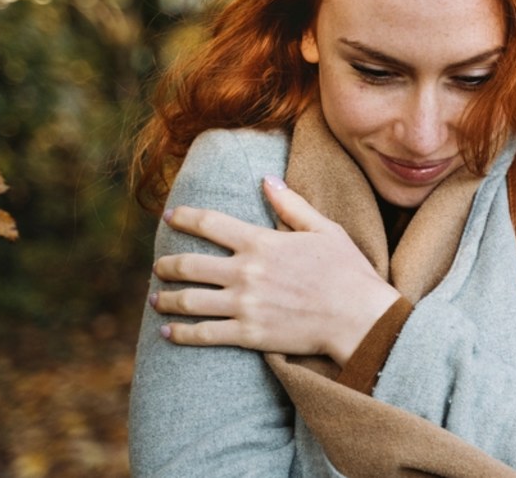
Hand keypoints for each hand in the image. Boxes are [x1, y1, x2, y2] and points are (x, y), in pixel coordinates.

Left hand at [151, 176, 399, 364]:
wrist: (360, 318)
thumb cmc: (348, 271)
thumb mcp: (325, 229)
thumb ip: (292, 205)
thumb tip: (267, 180)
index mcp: (262, 243)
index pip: (209, 223)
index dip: (184, 217)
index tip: (169, 216)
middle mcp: (246, 272)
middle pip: (189, 265)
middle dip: (167, 264)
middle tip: (159, 265)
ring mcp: (244, 305)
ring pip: (189, 301)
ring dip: (165, 299)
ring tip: (155, 299)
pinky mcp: (248, 334)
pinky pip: (203, 334)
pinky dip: (180, 333)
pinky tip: (167, 332)